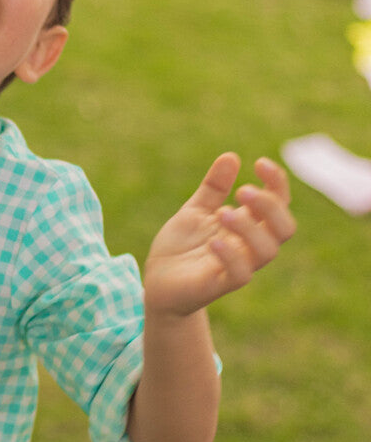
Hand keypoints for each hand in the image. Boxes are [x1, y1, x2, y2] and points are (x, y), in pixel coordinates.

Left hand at [143, 153, 295, 317]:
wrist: (157, 281)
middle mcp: (249, 247)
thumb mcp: (195, 210)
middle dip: (270, 205)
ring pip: (267, 251)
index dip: (277, 183)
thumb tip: (230, 156)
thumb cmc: (182, 247)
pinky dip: (231, 255)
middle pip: (284, 228)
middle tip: (242, 191)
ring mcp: (237, 266)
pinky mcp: (218, 285)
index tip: (260, 163)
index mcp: (248, 226)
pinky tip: (214, 240)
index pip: (279, 204)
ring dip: (250, 227)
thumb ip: (213, 188)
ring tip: (223, 212)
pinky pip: (240, 274)